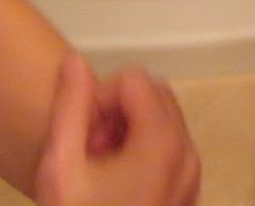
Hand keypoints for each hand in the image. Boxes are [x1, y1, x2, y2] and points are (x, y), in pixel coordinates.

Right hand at [35, 53, 200, 205]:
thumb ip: (69, 107)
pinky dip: (144, 155)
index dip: (100, 98)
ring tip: (97, 170)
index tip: (81, 134)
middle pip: (154, 96)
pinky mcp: (189, 196)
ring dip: (128, 133)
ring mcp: (193, 177)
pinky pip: (171, 152)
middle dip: (117, 112)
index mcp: (163, 141)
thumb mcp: (61, 167)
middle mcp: (188, 152)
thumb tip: (74, 61)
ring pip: (163, 123)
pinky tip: (114, 187)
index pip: (134, 79)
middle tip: (87, 149)